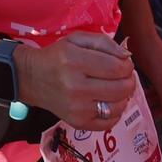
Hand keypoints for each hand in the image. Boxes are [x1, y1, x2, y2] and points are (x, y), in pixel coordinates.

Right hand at [15, 32, 137, 127]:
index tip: (123, 63)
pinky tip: (108, 101)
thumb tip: (127, 56)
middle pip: (121, 88)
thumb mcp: (76, 39)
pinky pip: (110, 122)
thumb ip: (103, 42)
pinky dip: (115, 112)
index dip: (127, 65)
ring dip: (124, 96)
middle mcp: (76, 87)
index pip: (117, 68)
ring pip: (118, 106)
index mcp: (74, 61)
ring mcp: (77, 108)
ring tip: (114, 87)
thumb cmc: (57, 56)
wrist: (32, 78)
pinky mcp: (78, 122)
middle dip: (129, 80)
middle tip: (122, 75)